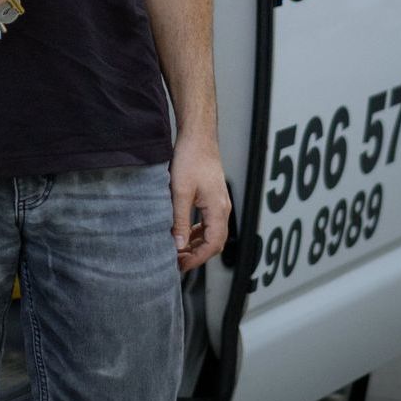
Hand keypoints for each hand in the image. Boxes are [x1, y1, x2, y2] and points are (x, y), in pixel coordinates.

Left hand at [170, 132, 230, 272]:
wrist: (197, 135)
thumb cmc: (190, 158)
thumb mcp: (180, 192)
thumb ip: (180, 220)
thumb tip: (178, 245)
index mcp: (218, 210)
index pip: (212, 245)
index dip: (197, 259)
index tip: (180, 265)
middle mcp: (223, 208)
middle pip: (215, 242)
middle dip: (197, 254)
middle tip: (177, 261)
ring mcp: (219, 201)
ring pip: (212, 232)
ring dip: (196, 243)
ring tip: (178, 249)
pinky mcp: (213, 195)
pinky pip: (209, 221)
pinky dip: (198, 231)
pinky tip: (184, 231)